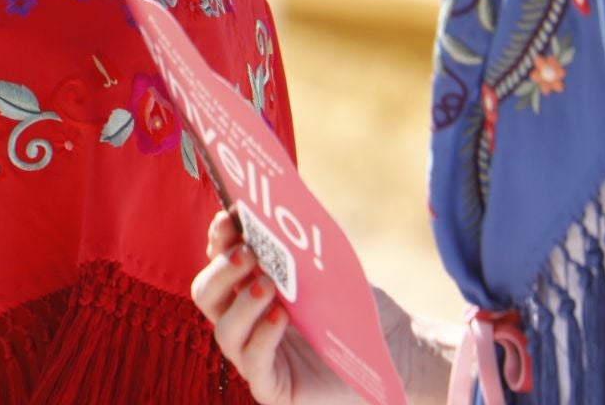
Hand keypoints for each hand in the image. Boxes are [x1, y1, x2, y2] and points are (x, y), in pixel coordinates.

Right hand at [192, 210, 367, 404]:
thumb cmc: (356, 306)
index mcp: (250, 290)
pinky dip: (262, 337)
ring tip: (268, 284)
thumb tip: (273, 217)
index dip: (218, 240)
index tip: (229, 217)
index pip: (218, 262)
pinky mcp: (274, 387)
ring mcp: (256, 357)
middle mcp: (246, 323)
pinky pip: (254, 363)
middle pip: (207, 295)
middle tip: (248, 252)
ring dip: (242, 303)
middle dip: (221, 270)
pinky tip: (280, 316)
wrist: (397, 348)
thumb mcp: (324, 271)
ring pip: (224, 331)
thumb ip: (295, 251)